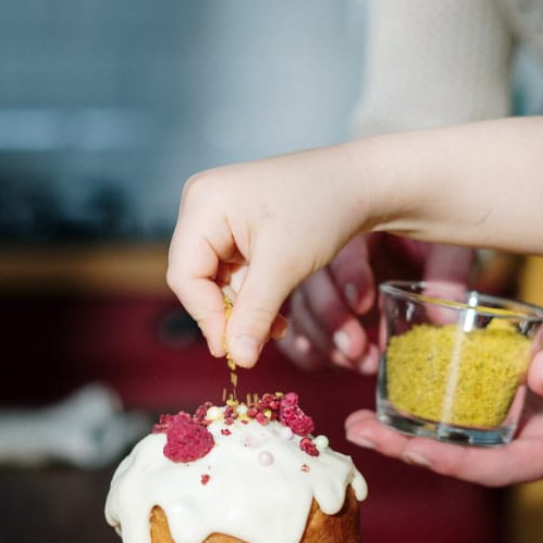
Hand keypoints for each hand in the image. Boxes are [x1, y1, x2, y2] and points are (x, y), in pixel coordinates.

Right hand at [166, 146, 371, 366]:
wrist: (357, 183)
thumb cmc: (321, 210)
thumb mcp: (285, 266)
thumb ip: (254, 314)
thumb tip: (238, 359)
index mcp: (203, 203)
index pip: (185, 274)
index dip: (206, 316)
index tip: (233, 351)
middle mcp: (201, 204)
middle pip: (196, 277)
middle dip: (228, 313)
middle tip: (255, 345)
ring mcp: (217, 215)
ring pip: (216, 280)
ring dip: (245, 309)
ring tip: (277, 328)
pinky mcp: (235, 227)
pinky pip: (232, 272)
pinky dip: (253, 295)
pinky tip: (277, 312)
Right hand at [278, 235, 474, 374]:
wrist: (430, 251)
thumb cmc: (437, 240)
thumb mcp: (449, 247)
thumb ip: (446, 275)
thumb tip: (442, 317)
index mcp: (362, 221)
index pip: (343, 244)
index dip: (349, 276)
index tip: (364, 305)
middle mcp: (330, 247)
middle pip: (310, 278)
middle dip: (331, 318)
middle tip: (356, 349)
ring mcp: (319, 279)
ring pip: (299, 307)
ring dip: (323, 341)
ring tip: (360, 363)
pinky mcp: (317, 307)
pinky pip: (295, 328)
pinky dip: (306, 350)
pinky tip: (330, 364)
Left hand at [345, 346, 542, 484]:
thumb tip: (536, 369)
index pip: (493, 467)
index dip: (450, 461)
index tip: (410, 451)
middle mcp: (526, 449)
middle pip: (458, 457)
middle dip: (406, 448)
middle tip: (356, 430)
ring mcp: (518, 433)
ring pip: (455, 437)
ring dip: (407, 431)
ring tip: (358, 419)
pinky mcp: (515, 411)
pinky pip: (467, 414)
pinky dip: (432, 408)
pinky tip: (400, 391)